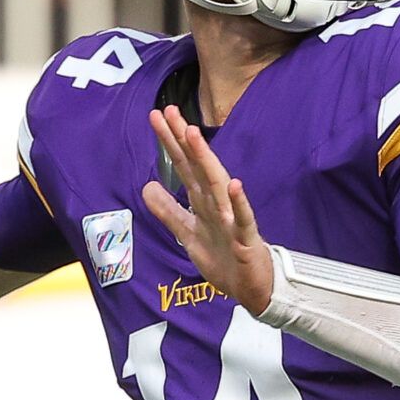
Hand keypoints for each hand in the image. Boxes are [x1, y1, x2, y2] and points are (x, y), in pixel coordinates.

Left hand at [140, 106, 274, 315]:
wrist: (253, 288)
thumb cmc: (224, 257)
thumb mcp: (188, 234)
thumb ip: (168, 211)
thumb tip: (146, 186)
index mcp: (203, 201)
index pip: (184, 166)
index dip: (171, 142)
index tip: (157, 116)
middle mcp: (217, 203)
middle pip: (198, 166)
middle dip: (184, 140)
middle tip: (169, 110)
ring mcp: (232, 219)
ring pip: (217, 185)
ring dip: (206, 159)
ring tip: (193, 134)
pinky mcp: (246, 238)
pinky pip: (243, 218)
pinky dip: (238, 203)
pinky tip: (234, 185)